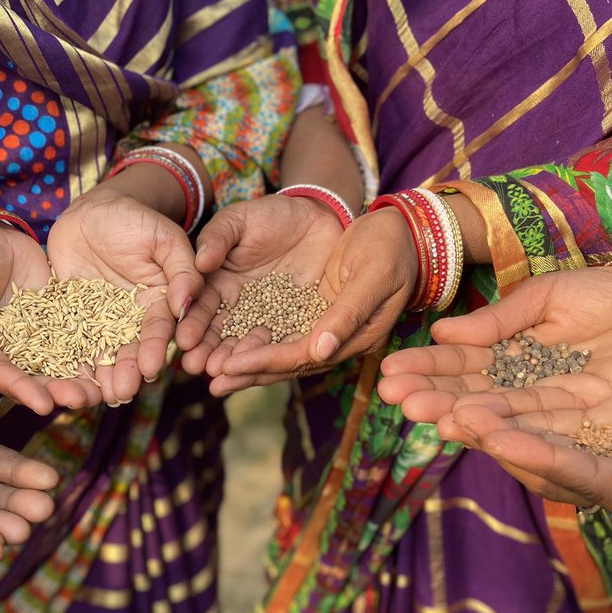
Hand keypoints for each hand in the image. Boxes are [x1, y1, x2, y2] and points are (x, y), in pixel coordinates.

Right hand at [0, 224, 100, 413]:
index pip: (0, 375)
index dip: (21, 389)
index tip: (43, 404)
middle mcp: (10, 350)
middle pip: (35, 377)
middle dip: (58, 390)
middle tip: (81, 399)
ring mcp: (37, 335)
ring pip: (60, 363)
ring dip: (79, 379)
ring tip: (102, 391)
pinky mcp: (59, 318)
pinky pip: (78, 336)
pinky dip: (94, 350)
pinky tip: (113, 360)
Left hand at [45, 188, 200, 403]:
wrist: (93, 210)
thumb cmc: (136, 218)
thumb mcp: (165, 237)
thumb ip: (182, 268)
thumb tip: (186, 303)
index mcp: (158, 304)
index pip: (158, 331)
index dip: (154, 349)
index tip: (151, 368)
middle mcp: (130, 320)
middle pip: (129, 351)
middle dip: (126, 374)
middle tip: (121, 394)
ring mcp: (99, 322)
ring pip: (99, 354)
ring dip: (97, 377)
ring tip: (92, 397)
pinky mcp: (71, 318)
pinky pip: (67, 341)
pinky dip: (64, 361)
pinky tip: (60, 379)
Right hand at [176, 194, 343, 377]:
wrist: (318, 218)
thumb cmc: (272, 215)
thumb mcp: (239, 219)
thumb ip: (218, 238)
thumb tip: (199, 262)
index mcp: (218, 285)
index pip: (201, 308)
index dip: (192, 323)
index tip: (183, 339)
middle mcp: (238, 308)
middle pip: (219, 334)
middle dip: (207, 351)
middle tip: (197, 368)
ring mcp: (267, 318)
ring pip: (248, 344)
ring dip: (234, 361)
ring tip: (221, 375)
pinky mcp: (296, 324)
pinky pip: (283, 342)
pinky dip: (272, 356)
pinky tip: (260, 369)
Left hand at [204, 207, 417, 395]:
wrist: (402, 231)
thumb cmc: (391, 247)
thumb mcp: (374, 275)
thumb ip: (347, 313)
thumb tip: (318, 352)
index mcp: (357, 337)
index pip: (302, 357)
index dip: (264, 363)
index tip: (228, 367)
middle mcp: (338, 341)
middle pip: (286, 362)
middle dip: (247, 372)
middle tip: (209, 382)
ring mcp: (325, 329)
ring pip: (279, 351)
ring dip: (246, 362)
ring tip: (210, 372)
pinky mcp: (313, 315)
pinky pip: (279, 333)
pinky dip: (253, 341)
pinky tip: (228, 345)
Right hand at [377, 265, 611, 424]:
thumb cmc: (610, 292)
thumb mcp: (546, 296)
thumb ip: (499, 320)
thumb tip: (443, 332)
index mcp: (511, 349)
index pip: (462, 361)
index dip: (427, 367)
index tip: (390, 371)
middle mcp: (524, 381)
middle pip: (471, 391)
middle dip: (431, 394)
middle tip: (392, 398)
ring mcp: (550, 404)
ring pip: (496, 411)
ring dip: (455, 413)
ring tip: (420, 412)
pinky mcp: (581, 422)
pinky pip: (536, 424)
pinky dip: (502, 426)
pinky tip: (468, 424)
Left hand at [441, 338, 611, 535]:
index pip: (579, 476)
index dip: (538, 457)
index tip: (499, 437)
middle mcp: (608, 467)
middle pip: (534, 453)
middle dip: (483, 434)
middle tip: (435, 413)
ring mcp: (595, 434)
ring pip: (524, 423)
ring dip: (475, 409)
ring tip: (428, 394)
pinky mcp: (589, 402)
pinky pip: (533, 395)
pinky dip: (495, 385)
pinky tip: (459, 371)